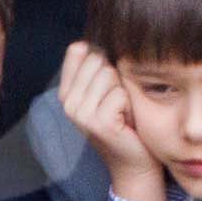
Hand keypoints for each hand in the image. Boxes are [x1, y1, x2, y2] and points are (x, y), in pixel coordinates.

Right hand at [58, 42, 166, 200]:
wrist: (135, 162)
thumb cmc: (125, 121)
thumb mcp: (106, 90)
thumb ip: (97, 64)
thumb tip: (92, 39)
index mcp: (66, 91)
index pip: (79, 49)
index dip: (102, 57)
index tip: (110, 80)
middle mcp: (67, 102)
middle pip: (97, 59)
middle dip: (116, 75)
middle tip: (119, 101)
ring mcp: (79, 114)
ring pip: (109, 73)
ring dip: (124, 90)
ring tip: (123, 110)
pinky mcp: (97, 123)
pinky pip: (120, 92)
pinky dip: (130, 104)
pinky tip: (127, 120)